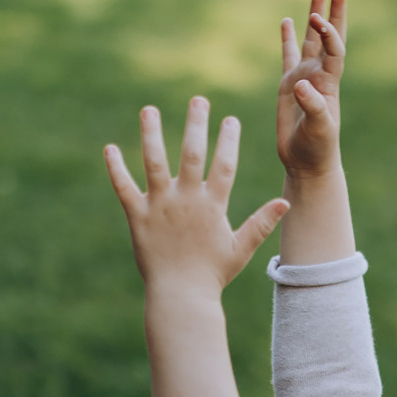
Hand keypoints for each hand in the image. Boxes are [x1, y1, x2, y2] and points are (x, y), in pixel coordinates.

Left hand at [106, 98, 288, 294]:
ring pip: (154, 163)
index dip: (228, 140)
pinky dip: (116, 168)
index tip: (230, 119)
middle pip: (191, 153)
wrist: (180, 296)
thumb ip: (261, 223)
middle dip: (196, 124)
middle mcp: (185, 200)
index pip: (223, 164)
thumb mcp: (240, 249)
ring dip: (151, 134)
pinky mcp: (137, 217)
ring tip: (149, 109)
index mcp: (211, 206)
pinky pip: (124, 188)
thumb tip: (286, 203)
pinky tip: (110, 148)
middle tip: (198, 99)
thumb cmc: (211, 275)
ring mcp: (160, 207)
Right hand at [276, 0, 347, 182]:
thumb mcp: (319, 129)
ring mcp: (304, 77)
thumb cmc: (317, 147)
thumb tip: (301, 85)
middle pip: (328, 38)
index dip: (328, 33)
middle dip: (333, 14)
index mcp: (329, 82)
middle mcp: (319, 75)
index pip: (333, 49)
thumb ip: (313, 106)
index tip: (318, 20)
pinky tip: (288, 21)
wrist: (307, 161)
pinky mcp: (288, 85)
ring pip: (309, 41)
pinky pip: (288, 55)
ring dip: (313, 18)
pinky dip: (288, 38)